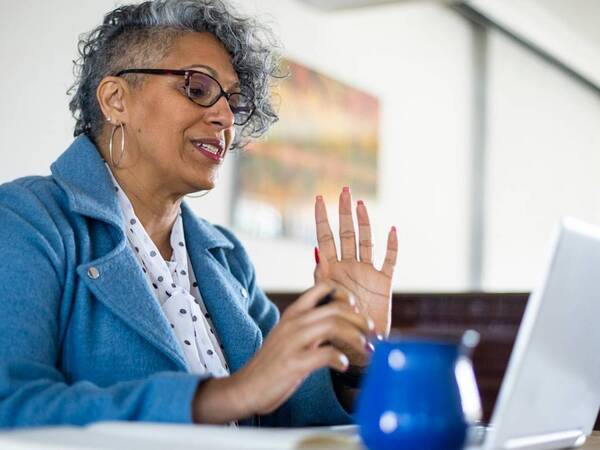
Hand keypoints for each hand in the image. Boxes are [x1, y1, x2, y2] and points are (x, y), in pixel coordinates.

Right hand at [192, 282, 370, 422]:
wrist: (246, 387)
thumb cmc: (273, 364)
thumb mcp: (290, 335)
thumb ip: (311, 325)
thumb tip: (341, 322)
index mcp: (293, 313)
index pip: (323, 287)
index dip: (345, 294)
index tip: (356, 308)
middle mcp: (294, 322)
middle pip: (336, 308)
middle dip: (360, 319)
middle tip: (371, 332)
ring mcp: (293, 341)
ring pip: (333, 326)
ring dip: (355, 337)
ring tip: (365, 349)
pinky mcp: (294, 362)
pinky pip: (324, 354)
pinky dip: (340, 359)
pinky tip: (344, 365)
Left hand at [314, 187, 397, 338]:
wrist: (356, 350)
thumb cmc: (335, 330)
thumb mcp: (323, 302)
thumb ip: (322, 280)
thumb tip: (317, 255)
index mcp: (332, 271)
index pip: (325, 238)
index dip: (322, 218)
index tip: (318, 198)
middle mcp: (349, 267)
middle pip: (346, 233)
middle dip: (343, 212)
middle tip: (343, 189)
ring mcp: (367, 273)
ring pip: (366, 241)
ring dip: (364, 223)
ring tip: (360, 203)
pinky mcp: (383, 283)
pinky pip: (389, 261)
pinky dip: (392, 247)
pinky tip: (392, 231)